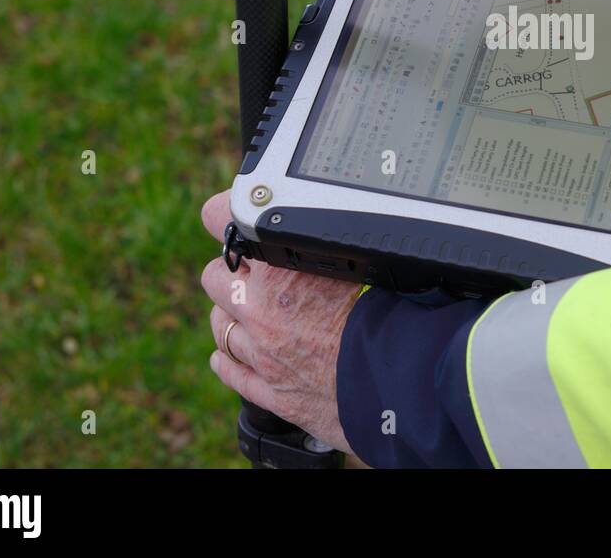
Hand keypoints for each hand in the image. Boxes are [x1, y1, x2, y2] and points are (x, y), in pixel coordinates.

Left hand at [199, 190, 361, 459]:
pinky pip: (231, 372)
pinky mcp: (270, 391)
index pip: (224, 223)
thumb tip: (336, 227)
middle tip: (253, 275)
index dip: (226, 219)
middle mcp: (260, 310)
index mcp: (281, 269)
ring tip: (253, 315)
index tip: (233, 220)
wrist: (396, 377)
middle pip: (214, 278)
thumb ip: (333, 245)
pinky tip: (233, 356)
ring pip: (219, 327)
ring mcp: (261, 353)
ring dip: (232, 317)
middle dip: (231, 274)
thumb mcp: (359, 262)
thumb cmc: (388, 316)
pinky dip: (229, 362)